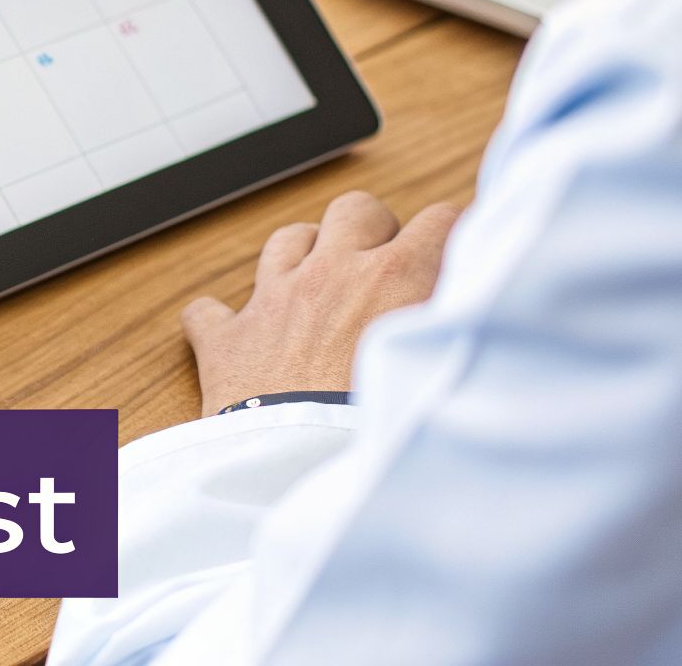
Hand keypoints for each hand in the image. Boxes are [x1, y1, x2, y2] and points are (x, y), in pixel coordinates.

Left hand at [182, 191, 461, 417]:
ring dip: (304, 257)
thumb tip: (473, 313)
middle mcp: (332, 273)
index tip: (449, 260)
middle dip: (373, 233)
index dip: (447, 237)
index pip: (438, 220)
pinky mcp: (227, 341)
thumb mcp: (449, 371)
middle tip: (383, 275)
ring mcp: (274, 300)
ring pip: (287, 241)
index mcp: (396, 278)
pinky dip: (219, 322)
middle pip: (356, 211)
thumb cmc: (392, 430)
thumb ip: (457, 328)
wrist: (314, 470)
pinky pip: (207, 312)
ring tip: (319, 292)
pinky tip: (237, 338)